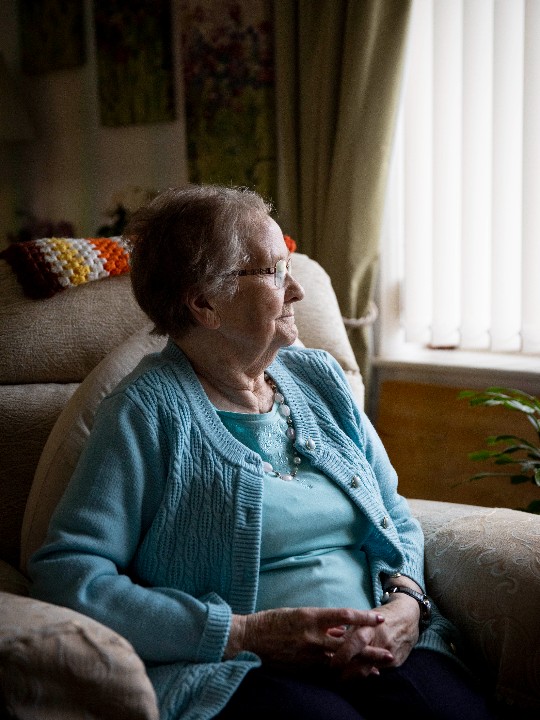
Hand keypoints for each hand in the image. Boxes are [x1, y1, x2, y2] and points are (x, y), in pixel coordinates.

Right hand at [224, 607, 386, 667]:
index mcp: (311, 616)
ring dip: (361, 666)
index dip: (364, 617)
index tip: (380, 617)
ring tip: (379, 669)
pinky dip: (343, 675)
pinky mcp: (302, 668)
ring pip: (341, 661)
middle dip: (370, 649)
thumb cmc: (273, 621)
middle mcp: (312, 636)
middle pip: (348, 643)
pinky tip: (355, 678)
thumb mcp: (298, 614)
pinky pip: (327, 673)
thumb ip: (322, 622)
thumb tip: (344, 629)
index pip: (345, 616)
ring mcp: (307, 654)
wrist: (250, 638)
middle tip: (389, 653)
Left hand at [328, 593, 419, 677]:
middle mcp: (380, 642)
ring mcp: (390, 654)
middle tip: (332, 677)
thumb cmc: (380, 616)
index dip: (342, 656)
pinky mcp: (396, 663)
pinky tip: (357, 677)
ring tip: (340, 680)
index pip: (354, 643)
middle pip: (360, 663)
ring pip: (368, 671)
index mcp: (370, 627)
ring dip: (353, 677)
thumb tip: (330, 643)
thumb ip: (349, 633)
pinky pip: (378, 672)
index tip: (330, 665)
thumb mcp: (364, 619)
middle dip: (344, 673)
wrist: (408, 617)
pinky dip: (366, 674)